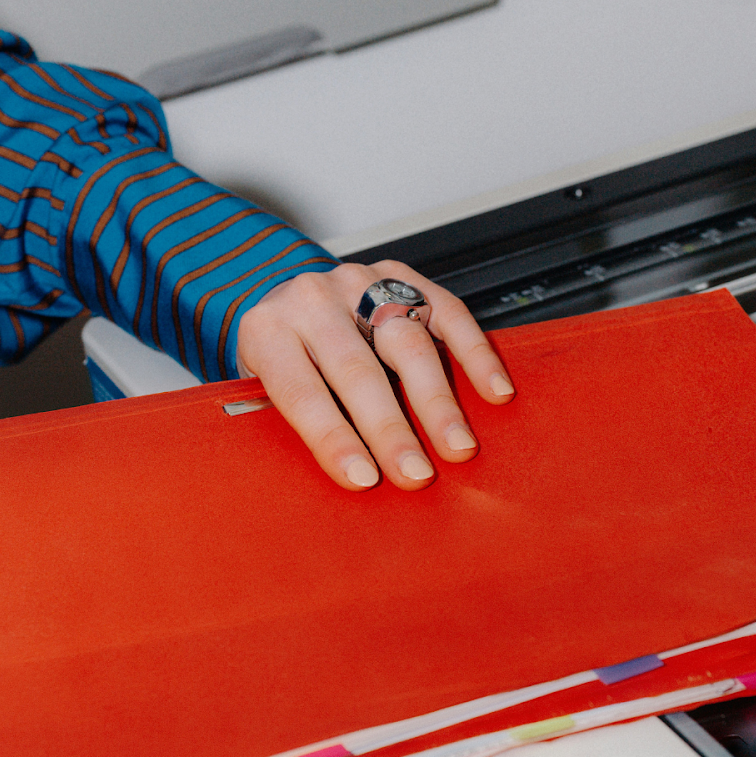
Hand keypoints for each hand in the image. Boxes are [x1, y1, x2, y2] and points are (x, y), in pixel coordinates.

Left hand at [236, 261, 514, 490]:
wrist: (286, 302)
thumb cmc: (281, 360)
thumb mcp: (262, 390)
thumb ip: (290, 423)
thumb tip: (345, 477)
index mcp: (267, 330)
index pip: (300, 390)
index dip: (333, 438)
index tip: (363, 479)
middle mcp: (312, 299)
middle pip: (357, 368)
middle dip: (390, 428)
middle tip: (416, 474)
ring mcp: (359, 283)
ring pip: (405, 341)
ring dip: (436, 400)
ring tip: (457, 445)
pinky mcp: (400, 277)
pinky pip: (446, 312)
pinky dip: (474, 354)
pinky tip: (493, 390)